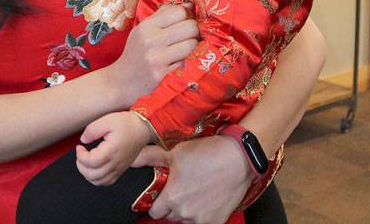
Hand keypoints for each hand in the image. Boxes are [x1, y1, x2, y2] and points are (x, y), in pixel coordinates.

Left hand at [75, 112, 151, 185]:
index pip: (91, 162)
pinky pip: (107, 182)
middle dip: (81, 166)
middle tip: (80, 154)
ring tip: (85, 161)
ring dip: (87, 174)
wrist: (142, 128)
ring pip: (99, 181)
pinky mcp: (121, 170)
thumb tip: (83, 140)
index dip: (80, 156)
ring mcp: (119, 168)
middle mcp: (116, 162)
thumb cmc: (126, 123)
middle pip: (93, 175)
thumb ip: (91, 130)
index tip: (79, 147)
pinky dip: (97, 179)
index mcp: (112, 150)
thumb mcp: (107, 120)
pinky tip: (94, 168)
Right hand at [106, 4, 197, 105]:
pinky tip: (180, 63)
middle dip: (194, 32)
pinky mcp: (162, 75)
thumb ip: (164, 15)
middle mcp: (151, 40)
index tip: (186, 23)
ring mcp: (156, 58)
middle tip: (189, 38)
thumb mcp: (143, 30)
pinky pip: (187, 62)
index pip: (179, 11)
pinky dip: (188, 62)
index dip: (188, 16)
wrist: (121, 82)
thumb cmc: (136, 54)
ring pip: (192, 44)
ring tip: (186, 51)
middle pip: (190, 26)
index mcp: (146, 26)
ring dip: (194, 48)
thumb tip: (189, 5)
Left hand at [132, 135, 252, 223]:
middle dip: (172, 205)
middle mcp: (184, 213)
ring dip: (187, 211)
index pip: (155, 211)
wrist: (238, 159)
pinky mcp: (215, 222)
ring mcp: (200, 219)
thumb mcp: (174, 152)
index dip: (159, 201)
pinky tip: (206, 199)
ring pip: (185, 220)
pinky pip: (201, 223)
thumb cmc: (206, 153)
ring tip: (195, 192)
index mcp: (171, 199)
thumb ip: (149, 157)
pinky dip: (202, 215)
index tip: (166, 192)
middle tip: (182, 189)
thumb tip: (131, 159)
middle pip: (170, 216)